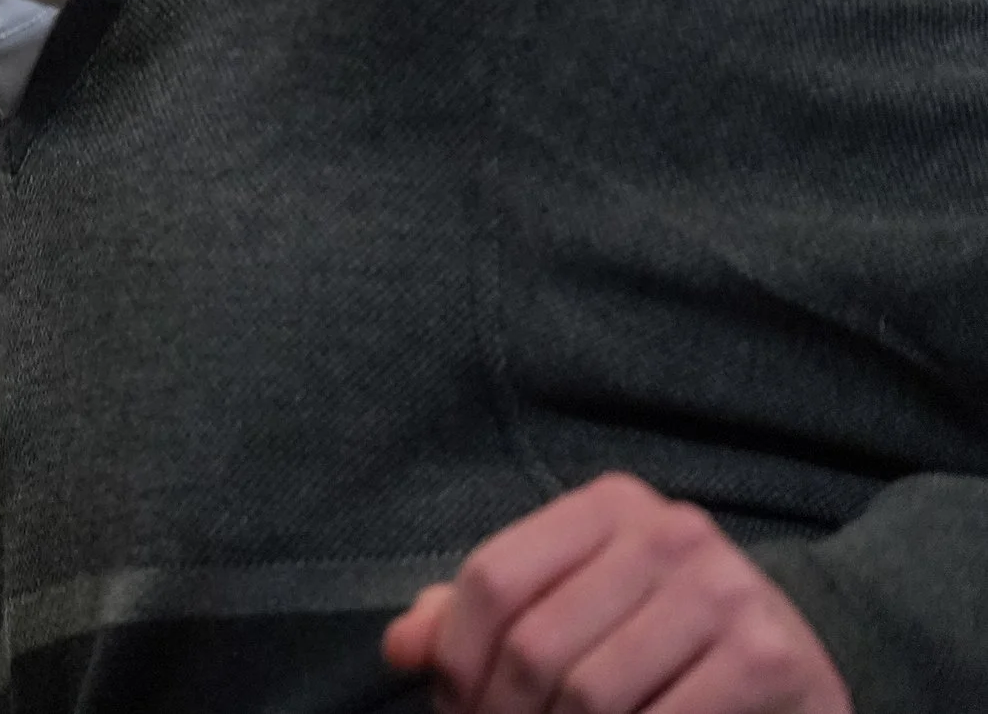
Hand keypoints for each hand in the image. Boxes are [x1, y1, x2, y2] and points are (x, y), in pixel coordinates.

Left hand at [382, 473, 849, 713]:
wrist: (800, 654)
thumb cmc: (656, 633)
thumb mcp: (570, 603)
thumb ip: (476, 616)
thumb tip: (399, 647)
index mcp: (607, 505)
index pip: (493, 579)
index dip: (457, 659)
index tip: (455, 707)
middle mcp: (668, 532)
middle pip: (536, 645)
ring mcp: (724, 590)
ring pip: (590, 694)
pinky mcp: (768, 655)